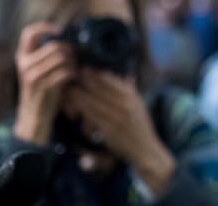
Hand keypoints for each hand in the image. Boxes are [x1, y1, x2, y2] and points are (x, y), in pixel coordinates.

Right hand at [13, 22, 76, 144]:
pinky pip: (65, 71)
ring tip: (74, 68)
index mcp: (22, 57)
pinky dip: (73, 72)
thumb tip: (67, 40)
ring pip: (61, 57)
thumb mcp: (36, 70)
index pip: (29, 33)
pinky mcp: (44, 87)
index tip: (59, 30)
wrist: (33, 116)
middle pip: (54, 45)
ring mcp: (33, 76)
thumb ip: (45, 55)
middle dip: (69, 50)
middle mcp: (25, 65)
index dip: (45, 27)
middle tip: (74, 59)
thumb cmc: (40, 90)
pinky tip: (73, 77)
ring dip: (73, 61)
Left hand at [65, 69, 175, 195]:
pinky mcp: (111, 129)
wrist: (146, 149)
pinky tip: (75, 103)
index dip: (99, 74)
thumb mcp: (140, 106)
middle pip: (103, 90)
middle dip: (88, 80)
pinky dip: (84, 108)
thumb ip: (133, 91)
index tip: (86, 67)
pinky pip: (95, 116)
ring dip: (83, 93)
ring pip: (97, 102)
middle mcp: (126, 105)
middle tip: (75, 71)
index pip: (113, 82)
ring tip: (70, 85)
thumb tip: (129, 75)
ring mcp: (119, 117)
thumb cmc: (141, 128)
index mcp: (133, 98)